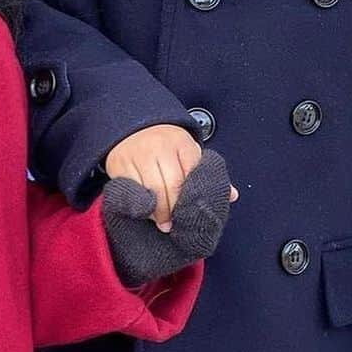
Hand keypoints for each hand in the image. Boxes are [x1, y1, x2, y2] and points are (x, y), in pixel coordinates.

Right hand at [101, 149, 233, 285]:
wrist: (133, 125)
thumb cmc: (166, 145)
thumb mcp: (188, 152)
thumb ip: (206, 174)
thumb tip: (232, 195)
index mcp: (181, 143)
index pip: (191, 176)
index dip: (190, 200)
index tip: (190, 216)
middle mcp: (159, 146)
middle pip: (171, 185)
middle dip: (173, 210)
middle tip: (172, 226)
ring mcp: (137, 153)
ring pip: (151, 189)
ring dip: (156, 211)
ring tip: (160, 222)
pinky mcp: (119, 162)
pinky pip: (132, 189)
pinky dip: (139, 203)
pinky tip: (145, 210)